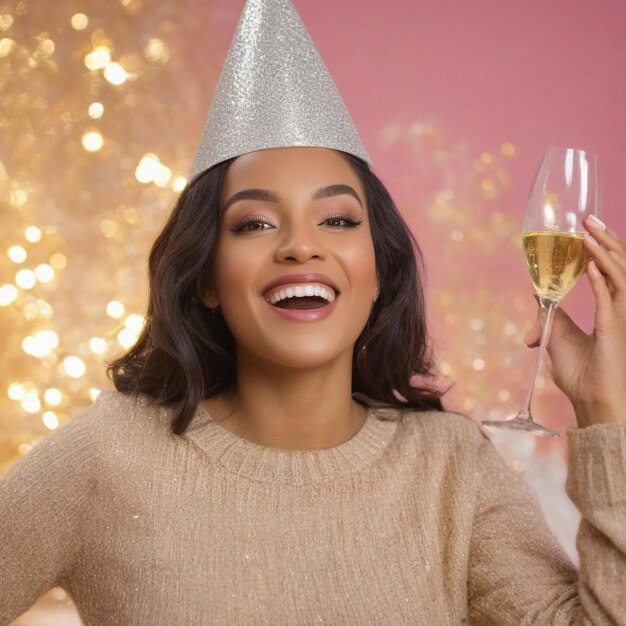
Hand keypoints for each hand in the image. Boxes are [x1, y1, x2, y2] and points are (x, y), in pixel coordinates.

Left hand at [524, 215, 625, 426]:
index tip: (586, 228)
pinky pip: (611, 299)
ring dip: (603, 253)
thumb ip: (549, 313)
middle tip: (588, 219)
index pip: (609, 270)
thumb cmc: (579, 373)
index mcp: (609, 309)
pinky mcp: (615, 330)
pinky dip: (600, 280)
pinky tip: (589, 265)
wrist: (589, 401)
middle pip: (617, 266)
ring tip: (589, 233)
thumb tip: (535, 292)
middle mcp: (619, 309)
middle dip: (605, 241)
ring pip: (619, 276)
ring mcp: (620, 318)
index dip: (600, 248)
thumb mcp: (557, 335)